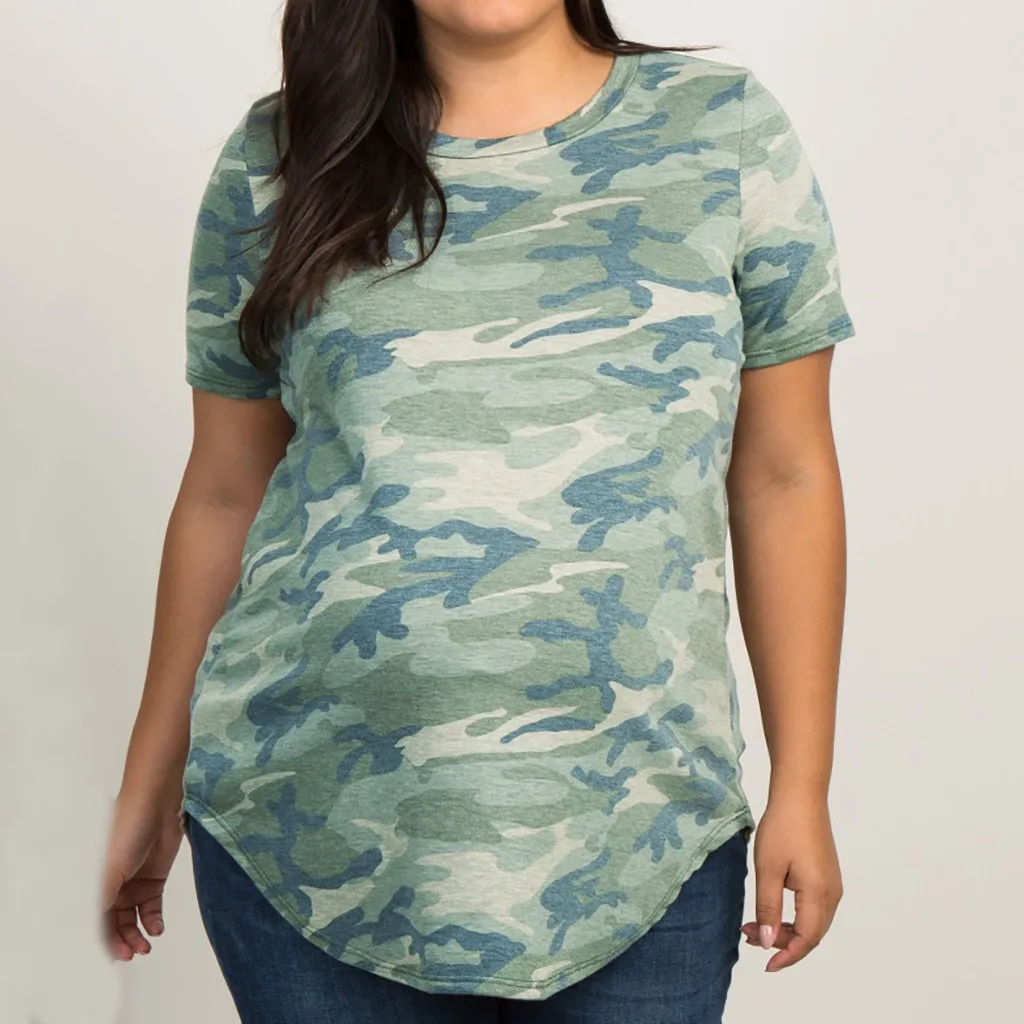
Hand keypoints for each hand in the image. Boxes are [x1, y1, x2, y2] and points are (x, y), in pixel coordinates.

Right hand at [101, 792, 185, 960]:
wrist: (157, 805)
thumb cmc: (125, 831)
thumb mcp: (107, 872)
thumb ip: (100, 904)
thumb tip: (93, 935)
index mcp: (92, 885)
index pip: (93, 921)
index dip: (101, 941)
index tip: (111, 956)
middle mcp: (110, 888)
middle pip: (112, 925)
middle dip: (120, 942)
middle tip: (131, 953)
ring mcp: (132, 885)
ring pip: (132, 921)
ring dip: (137, 936)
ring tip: (146, 945)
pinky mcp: (154, 881)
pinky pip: (152, 909)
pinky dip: (154, 922)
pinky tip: (157, 928)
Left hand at [741, 793, 842, 971]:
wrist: (801, 794)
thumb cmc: (783, 828)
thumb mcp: (768, 869)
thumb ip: (767, 907)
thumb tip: (766, 941)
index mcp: (819, 895)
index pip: (806, 940)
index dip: (786, 956)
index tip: (765, 965)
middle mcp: (832, 894)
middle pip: (811, 934)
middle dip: (781, 942)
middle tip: (748, 936)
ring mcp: (832, 884)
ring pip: (812, 922)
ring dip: (786, 929)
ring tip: (755, 925)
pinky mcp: (826, 874)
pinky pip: (814, 908)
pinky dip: (793, 916)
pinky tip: (773, 908)